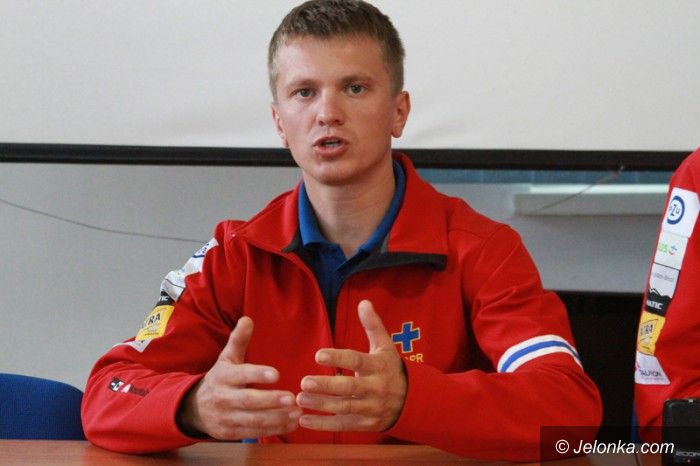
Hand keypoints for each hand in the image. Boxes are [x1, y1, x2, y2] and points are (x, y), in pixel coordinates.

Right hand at [176, 316, 301, 439]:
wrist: (194, 408)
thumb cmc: (220, 379)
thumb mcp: (226, 359)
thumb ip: (238, 340)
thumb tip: (248, 319)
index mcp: (223, 376)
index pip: (240, 375)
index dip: (257, 374)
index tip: (276, 373)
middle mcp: (223, 398)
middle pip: (247, 401)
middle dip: (270, 400)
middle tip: (292, 397)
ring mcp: (226, 418)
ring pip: (253, 421)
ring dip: (276, 418)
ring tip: (297, 412)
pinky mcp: (231, 434)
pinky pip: (254, 433)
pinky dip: (274, 430)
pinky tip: (292, 424)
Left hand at [296, 300, 406, 431]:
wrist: (412, 401)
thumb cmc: (391, 369)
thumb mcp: (385, 346)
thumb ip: (373, 325)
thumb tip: (364, 302)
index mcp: (378, 367)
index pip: (356, 361)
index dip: (338, 358)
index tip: (318, 355)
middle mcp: (375, 388)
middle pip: (349, 388)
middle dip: (326, 386)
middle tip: (304, 382)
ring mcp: (370, 408)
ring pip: (344, 408)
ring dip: (321, 405)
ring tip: (300, 398)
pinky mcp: (365, 424)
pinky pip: (343, 425)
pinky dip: (323, 425)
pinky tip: (304, 419)